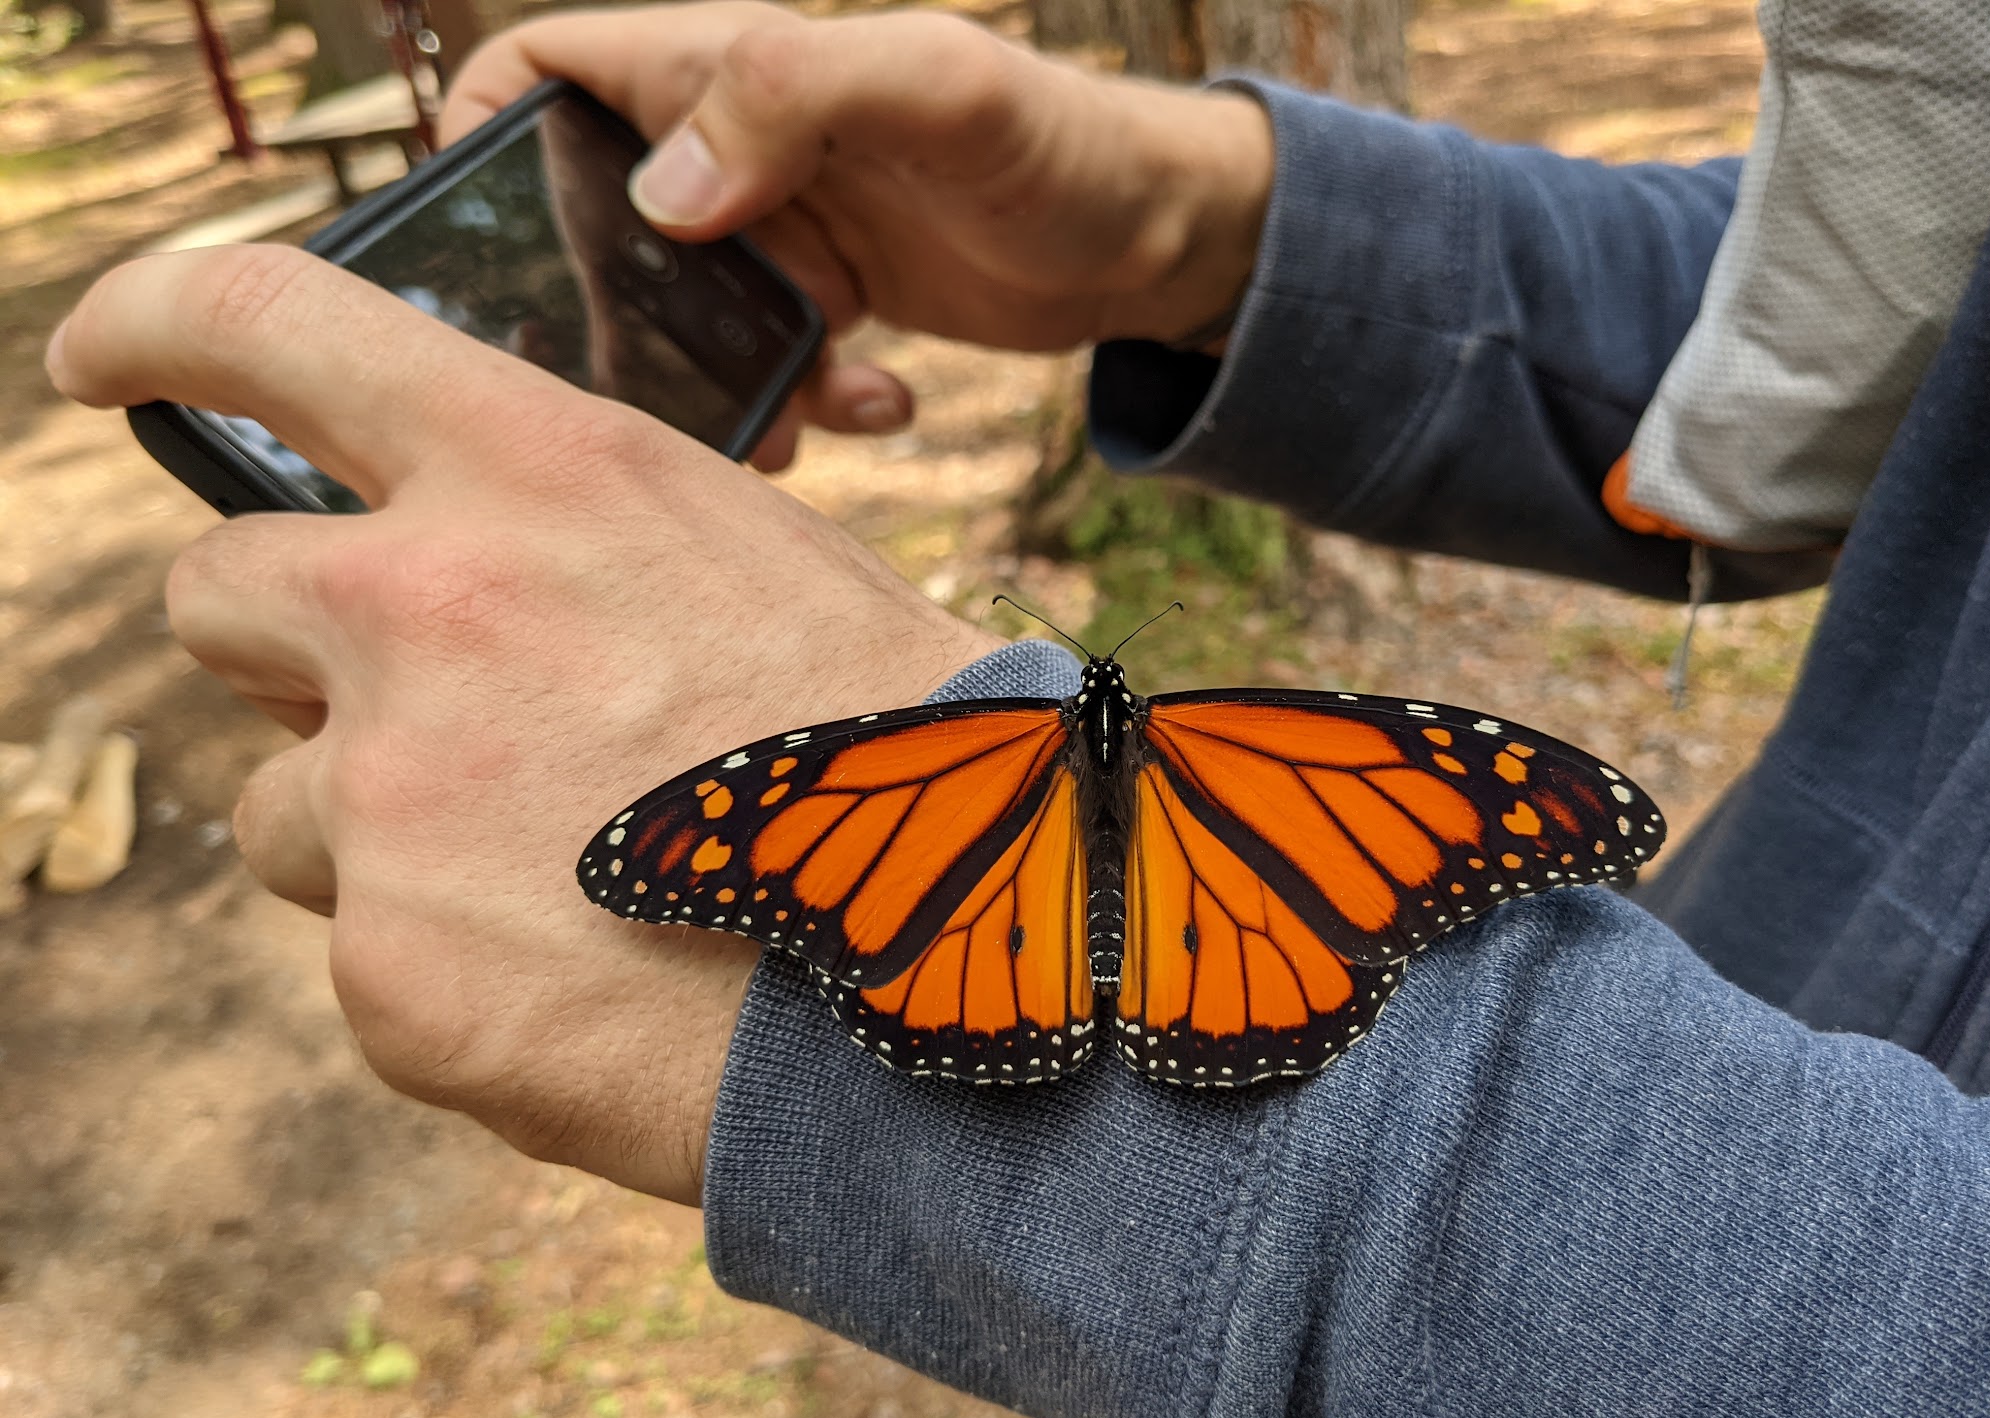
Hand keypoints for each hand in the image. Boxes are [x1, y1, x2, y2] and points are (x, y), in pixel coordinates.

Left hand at [47, 244, 999, 1202]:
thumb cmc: (893, 748)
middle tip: (418, 716)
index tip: (106, 353)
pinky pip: (364, 950)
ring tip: (560, 880)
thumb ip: (564, 539)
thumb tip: (447, 570)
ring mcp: (392, 799)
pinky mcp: (390, 971)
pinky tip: (589, 981)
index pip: (262, 323)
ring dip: (378, 832)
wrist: (969, 962)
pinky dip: (450, 965)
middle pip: (220, 595)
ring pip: (281, 805)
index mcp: (538, 473)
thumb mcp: (742, 564)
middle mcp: (429, 611)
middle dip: (292, 654)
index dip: (151, 315)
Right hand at [442, 2, 1273, 466]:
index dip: (484, 135)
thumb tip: (663, 190)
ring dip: (717, 384)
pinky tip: (878, 402)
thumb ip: (795, 99)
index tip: (477, 240)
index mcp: (725, 66)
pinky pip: (767, 366)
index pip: (544, 71)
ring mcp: (777, 229)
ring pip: (678, 317)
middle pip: (594, 224)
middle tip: (649, 392)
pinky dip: (805, 403)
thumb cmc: (1060, 140)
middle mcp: (734, 145)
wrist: (1154, 239)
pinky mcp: (824, 301)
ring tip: (793, 422)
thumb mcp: (937, 92)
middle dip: (609, 314)